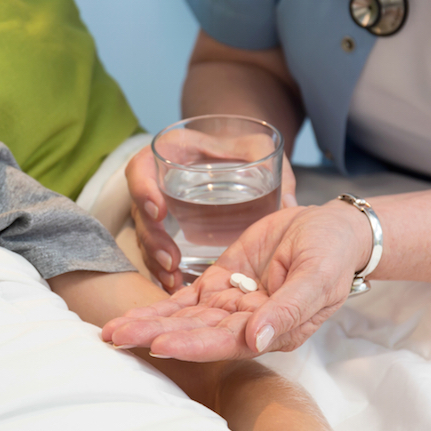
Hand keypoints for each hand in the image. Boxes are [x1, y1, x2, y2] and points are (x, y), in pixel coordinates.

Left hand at [102, 200, 370, 360]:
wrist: (331, 230)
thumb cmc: (331, 256)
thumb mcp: (317, 278)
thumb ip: (288, 309)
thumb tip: (257, 339)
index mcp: (272, 331)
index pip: (226, 341)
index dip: (192, 344)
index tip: (158, 344)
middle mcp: (245, 325)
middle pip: (194, 333)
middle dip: (153, 335)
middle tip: (114, 338)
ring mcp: (230, 305)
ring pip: (183, 319)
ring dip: (147, 324)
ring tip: (110, 331)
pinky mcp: (219, 283)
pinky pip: (184, 300)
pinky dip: (158, 307)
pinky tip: (130, 315)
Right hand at [126, 144, 297, 292]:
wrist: (237, 156)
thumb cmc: (242, 148)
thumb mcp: (257, 146)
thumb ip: (270, 166)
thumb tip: (290, 202)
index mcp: (170, 152)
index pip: (140, 168)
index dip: (143, 189)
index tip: (159, 210)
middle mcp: (157, 180)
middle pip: (140, 211)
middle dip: (152, 238)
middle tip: (171, 258)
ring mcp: (160, 207)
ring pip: (146, 236)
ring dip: (156, 259)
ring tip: (173, 278)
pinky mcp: (168, 230)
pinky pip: (157, 251)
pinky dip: (164, 269)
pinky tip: (177, 284)